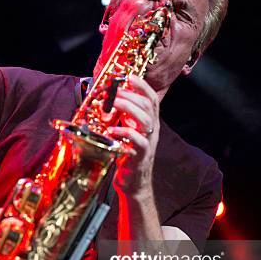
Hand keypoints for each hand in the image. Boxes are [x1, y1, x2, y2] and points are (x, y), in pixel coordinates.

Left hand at [108, 74, 158, 196]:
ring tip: (113, 103)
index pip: (151, 99)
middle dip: (131, 94)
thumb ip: (122, 117)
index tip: (129, 76)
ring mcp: (148, 143)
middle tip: (114, 91)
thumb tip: (108, 98)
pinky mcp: (141, 156)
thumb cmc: (127, 155)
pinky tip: (112, 130)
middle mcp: (152, 131)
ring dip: (129, 108)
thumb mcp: (126, 131)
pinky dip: (125, 133)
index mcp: (149, 123)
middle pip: (148, 106)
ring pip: (146, 121)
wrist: (133, 183)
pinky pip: (138, 141)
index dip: (142, 86)